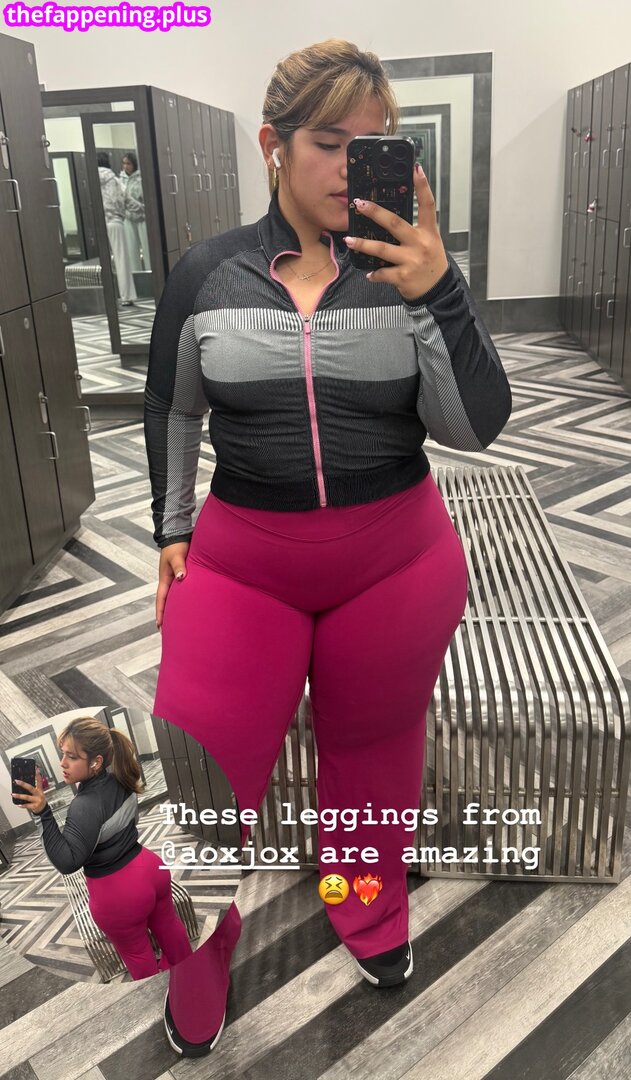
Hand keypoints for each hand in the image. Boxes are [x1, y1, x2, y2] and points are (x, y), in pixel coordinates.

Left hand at [14, 767, 47, 813]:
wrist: (43, 809)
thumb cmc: (39, 800)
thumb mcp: (39, 793)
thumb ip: (33, 789)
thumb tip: (24, 785)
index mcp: (40, 790)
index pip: (39, 781)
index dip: (38, 775)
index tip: (36, 769)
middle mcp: (39, 795)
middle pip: (31, 788)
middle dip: (23, 784)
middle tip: (17, 781)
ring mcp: (37, 800)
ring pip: (27, 797)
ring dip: (19, 796)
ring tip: (13, 794)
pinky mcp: (35, 806)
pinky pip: (27, 805)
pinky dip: (22, 805)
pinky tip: (18, 805)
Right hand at [156, 542, 189, 629]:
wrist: (178, 534)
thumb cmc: (177, 545)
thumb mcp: (177, 555)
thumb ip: (179, 566)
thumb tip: (181, 578)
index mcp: (165, 579)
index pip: (161, 600)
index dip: (160, 613)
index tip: (159, 627)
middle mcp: (169, 581)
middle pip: (166, 602)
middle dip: (166, 616)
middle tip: (167, 632)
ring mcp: (175, 578)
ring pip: (174, 598)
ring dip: (174, 609)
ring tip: (177, 623)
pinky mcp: (182, 574)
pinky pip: (181, 591)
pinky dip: (181, 600)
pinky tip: (187, 606)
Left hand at [344, 164, 448, 300]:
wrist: (437, 290)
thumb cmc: (431, 263)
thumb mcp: (429, 242)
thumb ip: (414, 229)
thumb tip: (390, 217)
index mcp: (428, 232)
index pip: (427, 204)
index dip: (422, 186)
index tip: (415, 168)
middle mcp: (420, 244)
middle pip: (395, 223)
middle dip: (376, 212)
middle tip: (360, 204)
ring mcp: (411, 260)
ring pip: (382, 249)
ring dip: (363, 245)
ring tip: (349, 240)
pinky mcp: (403, 276)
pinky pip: (382, 273)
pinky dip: (374, 274)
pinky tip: (369, 274)